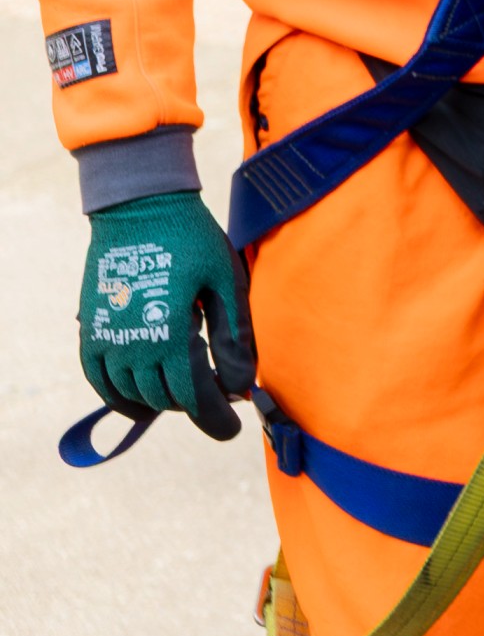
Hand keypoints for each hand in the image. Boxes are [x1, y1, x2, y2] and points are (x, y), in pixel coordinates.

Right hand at [81, 190, 251, 439]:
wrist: (141, 208)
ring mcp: (106, 340)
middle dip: (196, 404)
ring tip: (188, 391)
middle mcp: (132, 345)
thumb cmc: (192, 240)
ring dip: (162, 402)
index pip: (193, 397)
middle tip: (219, 394)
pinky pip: (100, 380)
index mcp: (170, 334)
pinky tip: (141, 399)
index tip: (232, 428)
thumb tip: (240, 386)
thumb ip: (233, 337)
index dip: (214, 418)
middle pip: (165, 399)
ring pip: (132, 396)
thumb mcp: (225, 282)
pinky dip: (120, 397)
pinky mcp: (91, 331)